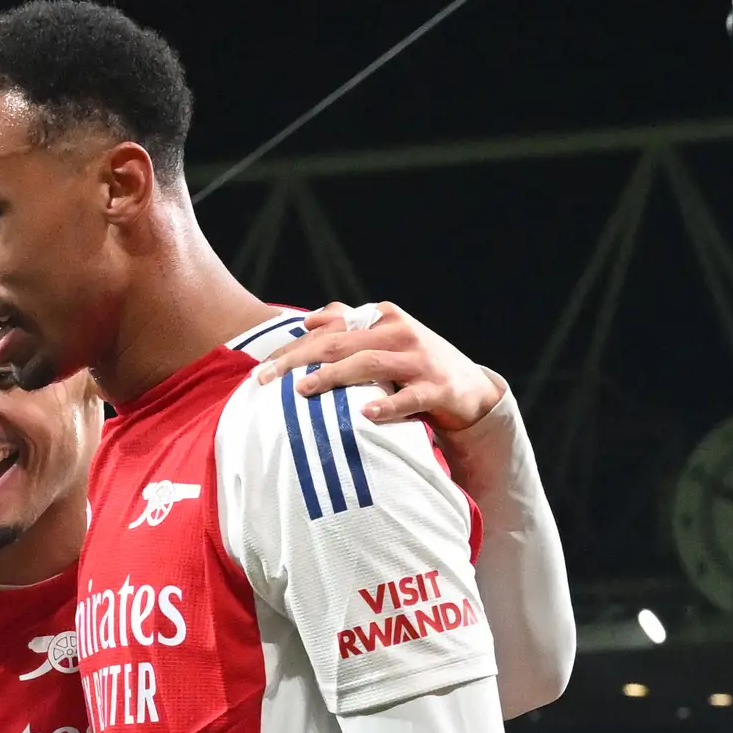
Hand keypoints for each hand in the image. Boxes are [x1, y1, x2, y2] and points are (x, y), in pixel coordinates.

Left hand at [248, 301, 507, 437]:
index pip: (328, 329)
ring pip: (369, 364)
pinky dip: (387, 406)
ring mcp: (419, 360)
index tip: (261, 369)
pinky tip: (365, 415)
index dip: (292, 348)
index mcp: (382, 317)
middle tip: (264, 380)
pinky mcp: (437, 389)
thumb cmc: (415, 365)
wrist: (471, 391)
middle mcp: (399, 332)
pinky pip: (408, 398)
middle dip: (298, 361)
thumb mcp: (384, 340)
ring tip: (303, 390)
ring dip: (333, 377)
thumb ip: (350, 327)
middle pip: (339, 343)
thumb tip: (310, 319)